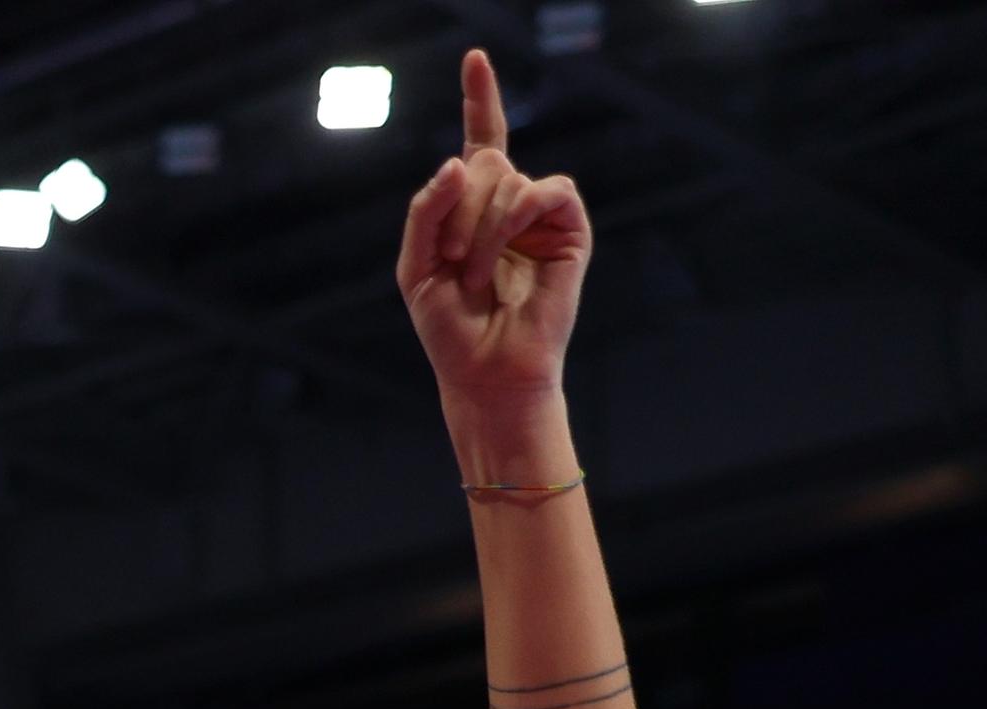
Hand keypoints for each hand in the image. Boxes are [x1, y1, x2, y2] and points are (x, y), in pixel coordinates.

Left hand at [395, 50, 589, 410]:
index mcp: (474, 206)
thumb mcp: (415, 265)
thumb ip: (425, 210)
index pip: (482, 140)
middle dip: (455, 209)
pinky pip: (542, 191)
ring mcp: (543, 213)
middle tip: (450, 260)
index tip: (474, 58)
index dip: (480, 99)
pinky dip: (510, 223)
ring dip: (478, 227)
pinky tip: (499, 260)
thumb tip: (460, 159)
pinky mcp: (571, 228)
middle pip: (481, 161)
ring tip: (473, 273)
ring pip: (506, 178)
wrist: (483, 371)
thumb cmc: (449, 326)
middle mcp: (512, 201)